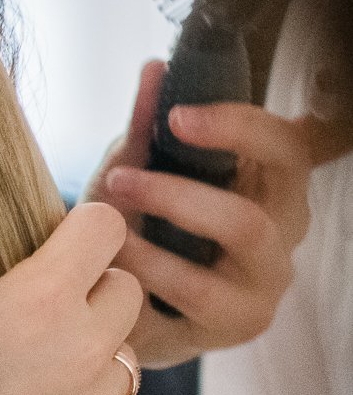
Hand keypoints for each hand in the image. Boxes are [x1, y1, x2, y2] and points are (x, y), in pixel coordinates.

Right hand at [0, 202, 142, 394]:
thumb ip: (1, 288)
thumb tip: (26, 274)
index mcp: (39, 297)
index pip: (105, 230)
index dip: (83, 233)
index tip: (66, 243)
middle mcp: (81, 349)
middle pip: (127, 293)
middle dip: (93, 295)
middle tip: (45, 313)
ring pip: (118, 362)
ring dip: (85, 361)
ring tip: (23, 382)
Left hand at [87, 58, 338, 366]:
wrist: (118, 303)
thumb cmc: (141, 226)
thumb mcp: (136, 170)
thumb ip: (146, 126)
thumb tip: (153, 68)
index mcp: (267, 187)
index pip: (289, 146)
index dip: (243, 125)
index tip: (178, 115)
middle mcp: (281, 235)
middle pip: (264, 205)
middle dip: (180, 192)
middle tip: (118, 179)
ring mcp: (264, 285)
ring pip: (238, 242)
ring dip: (159, 230)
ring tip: (104, 224)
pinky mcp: (237, 326)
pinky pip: (196, 296)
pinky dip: (144, 275)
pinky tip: (109, 265)